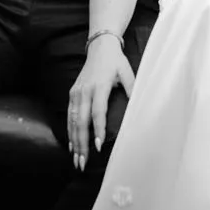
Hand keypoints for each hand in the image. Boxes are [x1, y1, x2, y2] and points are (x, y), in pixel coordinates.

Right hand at [67, 37, 135, 172]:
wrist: (99, 47)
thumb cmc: (116, 61)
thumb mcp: (127, 72)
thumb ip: (133, 89)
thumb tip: (140, 107)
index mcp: (99, 86)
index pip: (98, 112)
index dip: (98, 129)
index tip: (99, 146)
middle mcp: (85, 91)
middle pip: (80, 121)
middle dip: (82, 143)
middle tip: (82, 163)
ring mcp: (76, 92)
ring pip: (72, 121)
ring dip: (74, 141)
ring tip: (76, 160)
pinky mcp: (72, 93)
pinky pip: (69, 116)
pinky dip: (69, 132)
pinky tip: (71, 145)